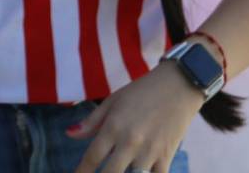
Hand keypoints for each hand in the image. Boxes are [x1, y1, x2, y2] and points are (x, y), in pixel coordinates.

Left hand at [69, 59, 201, 172]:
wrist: (179, 84)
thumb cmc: (142, 91)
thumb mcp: (114, 100)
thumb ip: (91, 121)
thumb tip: (69, 134)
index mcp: (113, 126)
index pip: (91, 158)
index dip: (81, 172)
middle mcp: (130, 141)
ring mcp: (149, 151)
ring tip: (118, 171)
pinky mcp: (166, 156)